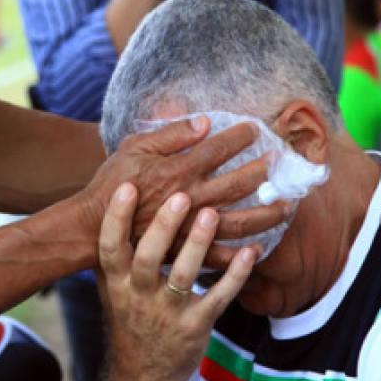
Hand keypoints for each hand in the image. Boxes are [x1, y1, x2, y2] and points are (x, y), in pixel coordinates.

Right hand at [79, 117, 286, 267]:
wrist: (93, 228)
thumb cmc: (112, 184)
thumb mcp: (134, 148)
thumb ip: (171, 134)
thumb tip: (205, 123)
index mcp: (177, 171)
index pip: (218, 149)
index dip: (240, 137)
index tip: (256, 129)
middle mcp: (190, 199)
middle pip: (237, 184)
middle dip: (263, 171)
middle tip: (281, 162)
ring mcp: (189, 228)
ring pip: (239, 223)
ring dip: (266, 214)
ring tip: (287, 207)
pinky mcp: (185, 253)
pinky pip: (221, 257)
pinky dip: (242, 254)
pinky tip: (259, 248)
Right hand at [99, 184, 257, 380]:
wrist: (143, 374)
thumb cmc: (130, 318)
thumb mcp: (112, 288)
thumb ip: (115, 254)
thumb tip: (116, 202)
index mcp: (116, 283)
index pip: (110, 248)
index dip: (116, 219)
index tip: (127, 187)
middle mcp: (138, 297)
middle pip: (148, 257)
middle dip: (164, 226)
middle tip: (181, 196)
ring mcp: (167, 313)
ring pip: (183, 276)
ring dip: (199, 244)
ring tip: (212, 214)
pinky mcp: (196, 326)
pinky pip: (218, 297)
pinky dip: (235, 274)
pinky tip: (250, 251)